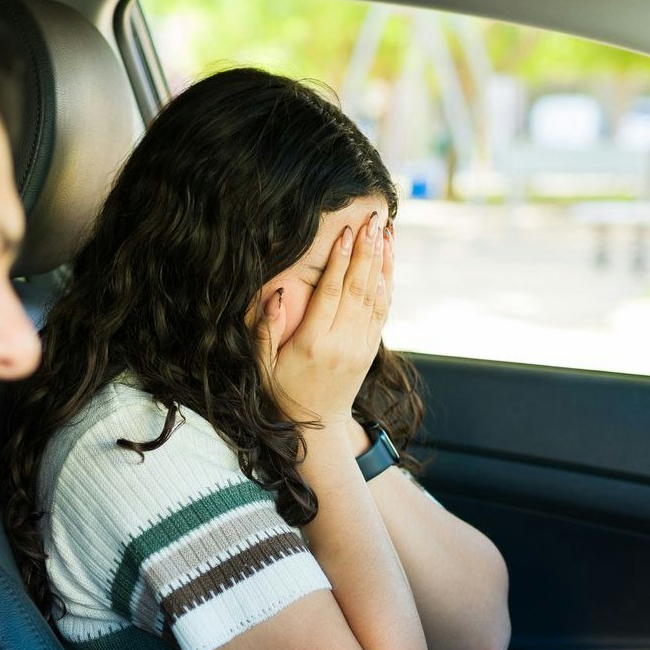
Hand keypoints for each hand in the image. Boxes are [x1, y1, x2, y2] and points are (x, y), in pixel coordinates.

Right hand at [259, 212, 392, 429]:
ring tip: (386, 230)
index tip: (347, 232)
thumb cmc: (281, 394)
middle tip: (373, 219)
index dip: (340, 262)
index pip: (331, 294)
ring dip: (382, 261)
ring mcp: (361, 347)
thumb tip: (274, 294)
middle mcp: (343, 344)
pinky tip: (387, 258)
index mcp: (314, 344)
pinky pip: (382, 310)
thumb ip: (265, 331)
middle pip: (359, 289)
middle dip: (367, 251)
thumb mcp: (261, 368)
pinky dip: (387, 282)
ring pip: (376, 296)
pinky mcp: (370, 349)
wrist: (316, 429)